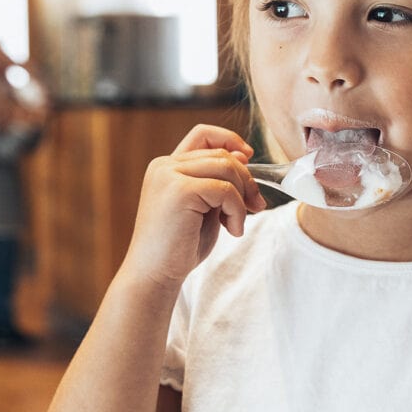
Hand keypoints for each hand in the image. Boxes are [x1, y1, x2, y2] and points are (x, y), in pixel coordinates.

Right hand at [120, 125, 266, 287]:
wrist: (154, 276)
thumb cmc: (180, 246)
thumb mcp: (205, 206)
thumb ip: (219, 181)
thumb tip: (244, 155)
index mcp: (167, 167)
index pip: (203, 135)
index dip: (230, 139)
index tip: (249, 157)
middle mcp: (165, 165)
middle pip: (222, 154)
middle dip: (247, 179)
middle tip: (256, 206)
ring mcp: (169, 175)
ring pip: (227, 167)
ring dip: (242, 197)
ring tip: (238, 223)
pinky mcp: (179, 190)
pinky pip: (225, 189)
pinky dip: (237, 209)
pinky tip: (233, 230)